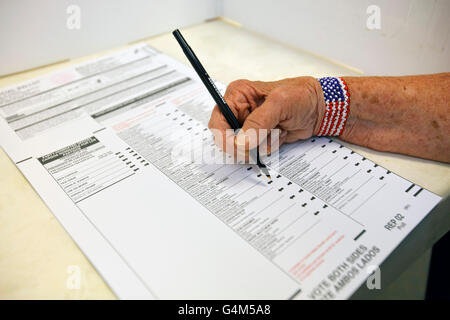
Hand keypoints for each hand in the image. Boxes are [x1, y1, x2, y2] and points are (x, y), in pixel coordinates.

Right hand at [208, 77, 324, 157]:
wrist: (320, 108)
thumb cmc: (302, 96)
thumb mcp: (280, 103)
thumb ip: (259, 122)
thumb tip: (241, 141)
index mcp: (238, 95)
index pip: (218, 120)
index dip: (223, 136)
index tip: (236, 146)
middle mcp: (240, 110)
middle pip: (228, 138)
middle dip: (246, 143)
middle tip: (263, 141)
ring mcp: (250, 125)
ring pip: (243, 147)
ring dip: (262, 144)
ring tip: (278, 130)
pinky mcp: (259, 137)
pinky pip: (257, 151)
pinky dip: (270, 146)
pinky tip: (281, 134)